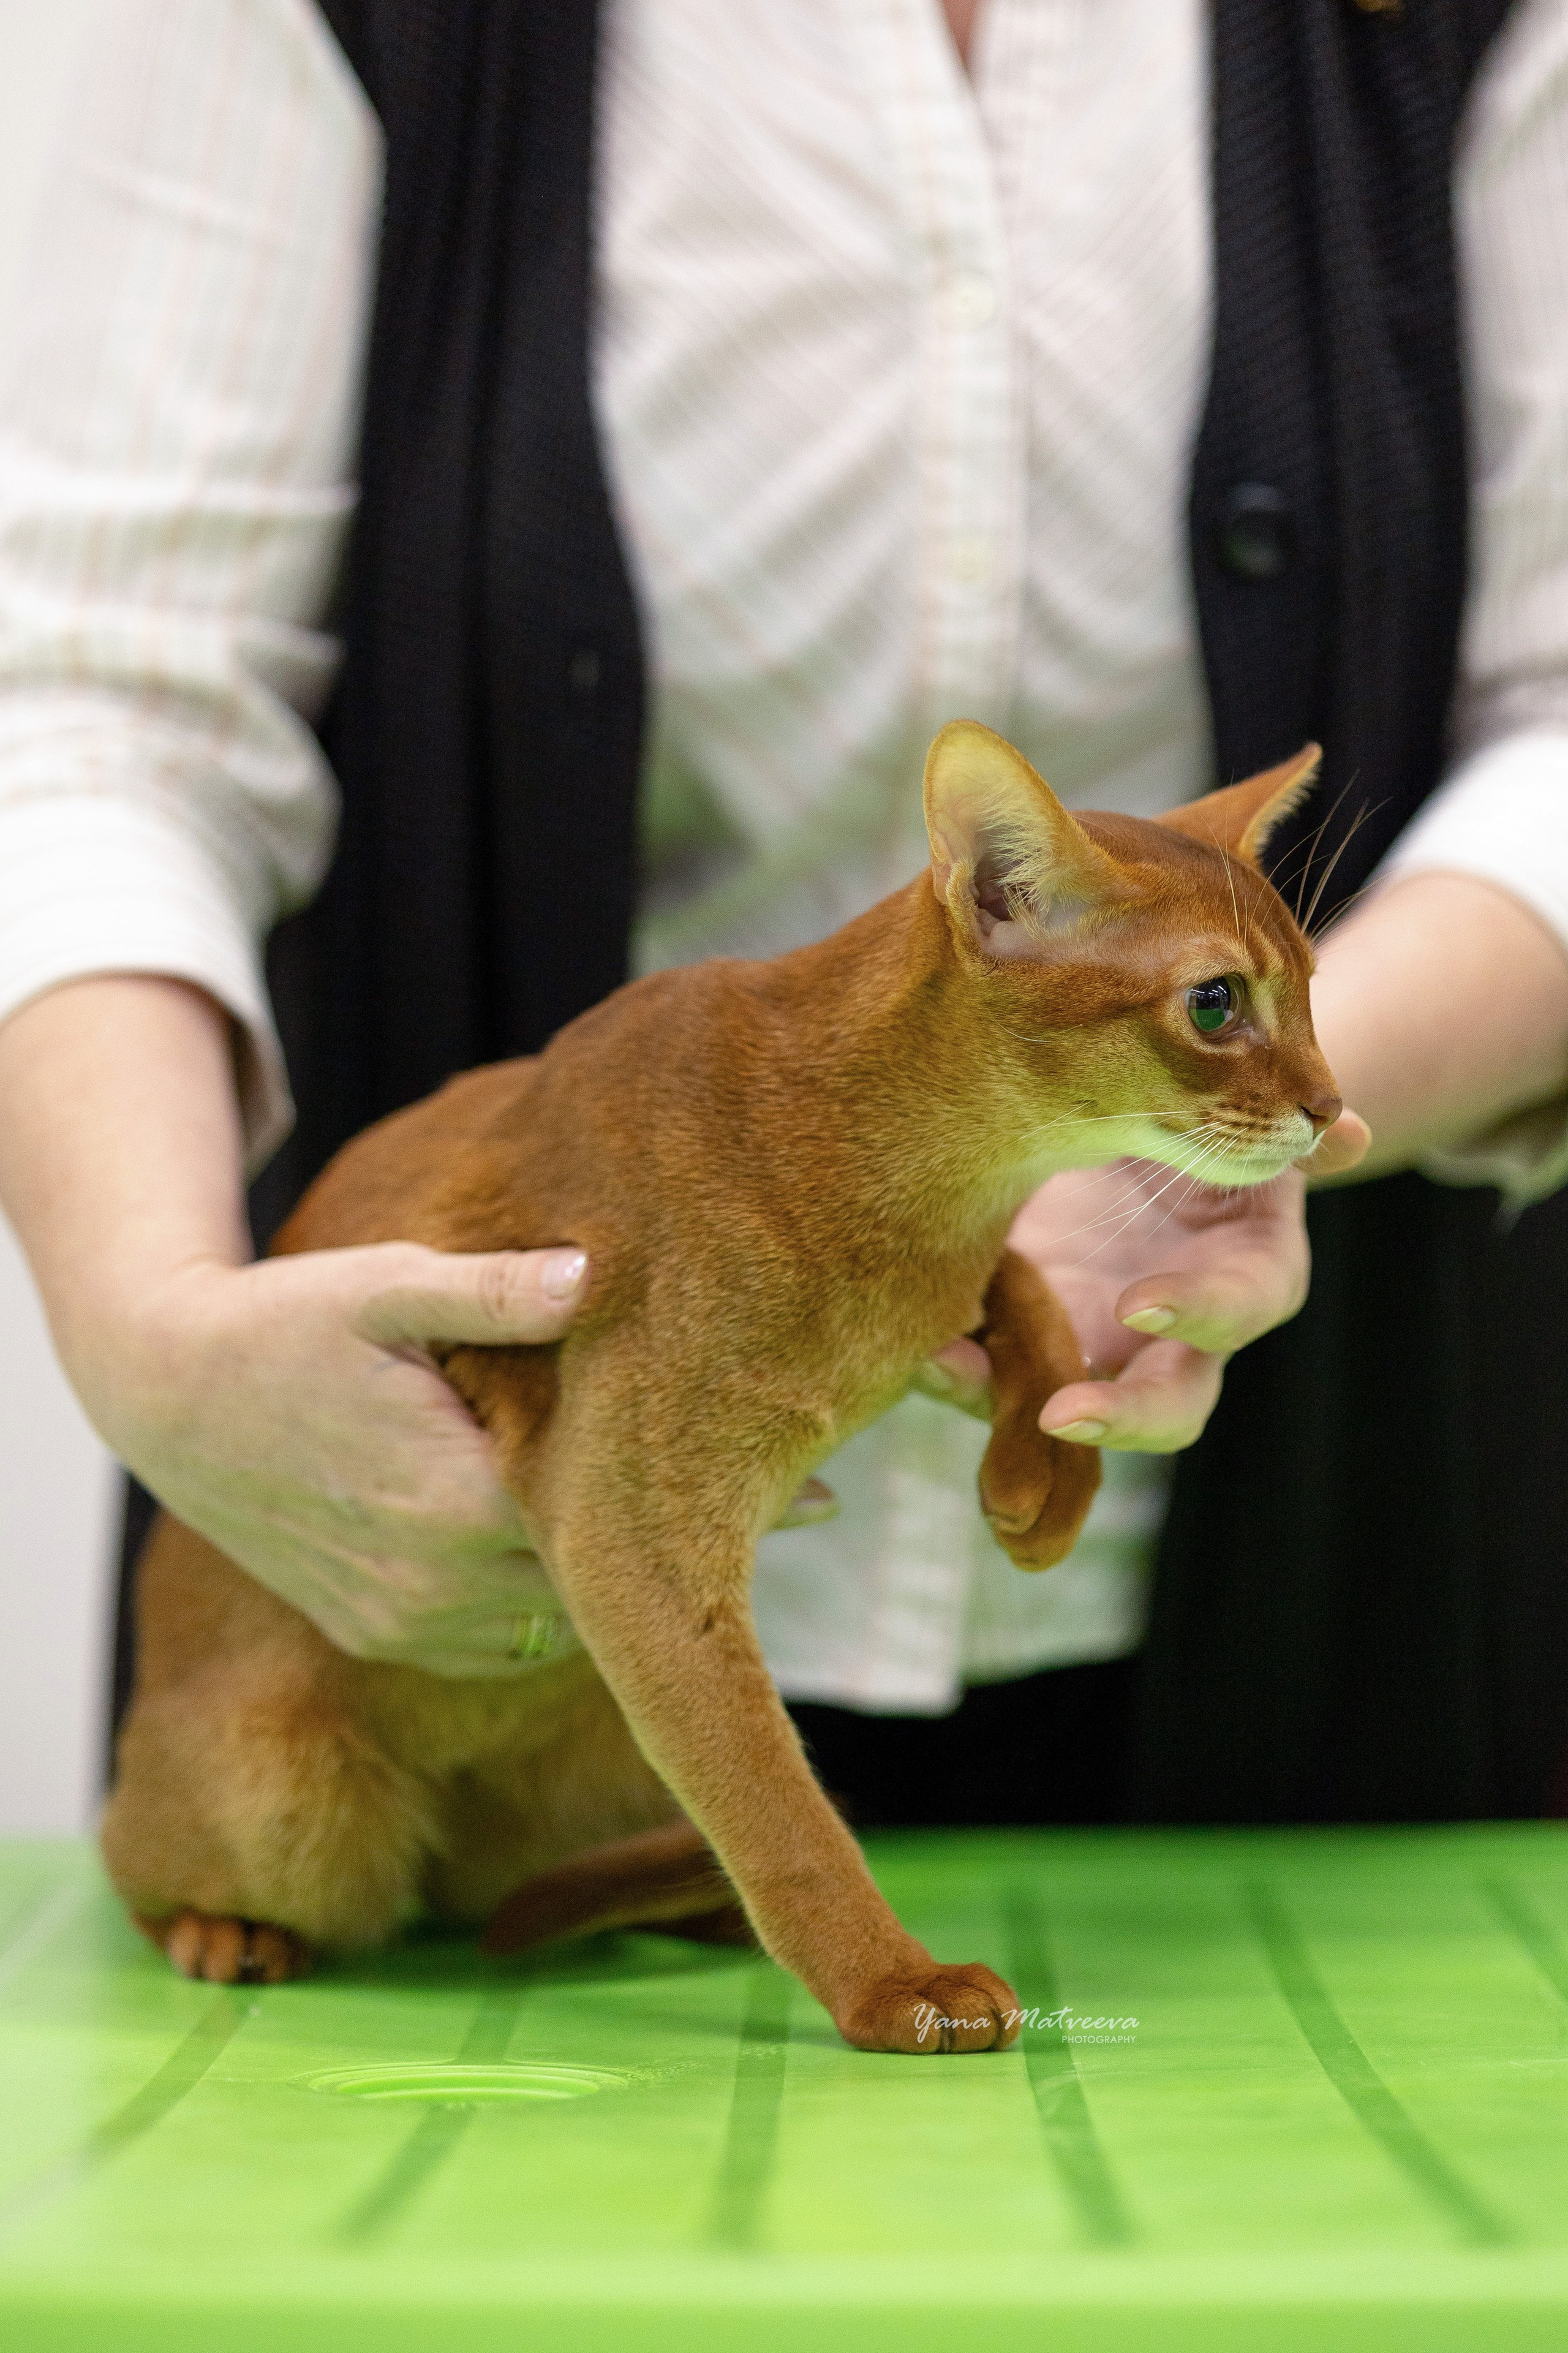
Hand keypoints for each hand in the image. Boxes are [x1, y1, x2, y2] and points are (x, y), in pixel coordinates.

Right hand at [86, 1241, 590, 1676]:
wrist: (169, 1392)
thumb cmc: (285, 1323)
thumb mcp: (388, 1287)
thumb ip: (494, 1292)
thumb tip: (589, 1279)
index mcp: (458, 1501)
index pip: (602, 1521)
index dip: (629, 1474)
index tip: (634, 1428)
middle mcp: (435, 1583)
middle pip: (584, 1583)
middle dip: (605, 1530)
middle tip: (616, 1460)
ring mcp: (401, 1622)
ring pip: (545, 1629)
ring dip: (565, 1577)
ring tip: (568, 1501)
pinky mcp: (371, 1635)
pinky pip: (491, 1652)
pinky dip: (517, 1612)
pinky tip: (518, 1544)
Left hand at [912, 1113, 1368, 1451]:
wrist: (1131, 1124)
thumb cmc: (1201, 1116)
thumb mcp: (1232, 1113)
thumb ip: (1278, 1129)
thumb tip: (1346, 1130)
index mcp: (1244, 1274)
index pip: (1238, 1310)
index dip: (1196, 1313)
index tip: (1140, 1303)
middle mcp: (1173, 1337)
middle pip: (1169, 1409)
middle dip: (1121, 1421)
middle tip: (1064, 1417)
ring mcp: (1098, 1349)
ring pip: (1066, 1410)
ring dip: (1005, 1407)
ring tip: (944, 1369)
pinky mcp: (1029, 1341)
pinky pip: (995, 1376)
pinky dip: (956, 1369)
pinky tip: (915, 1348)